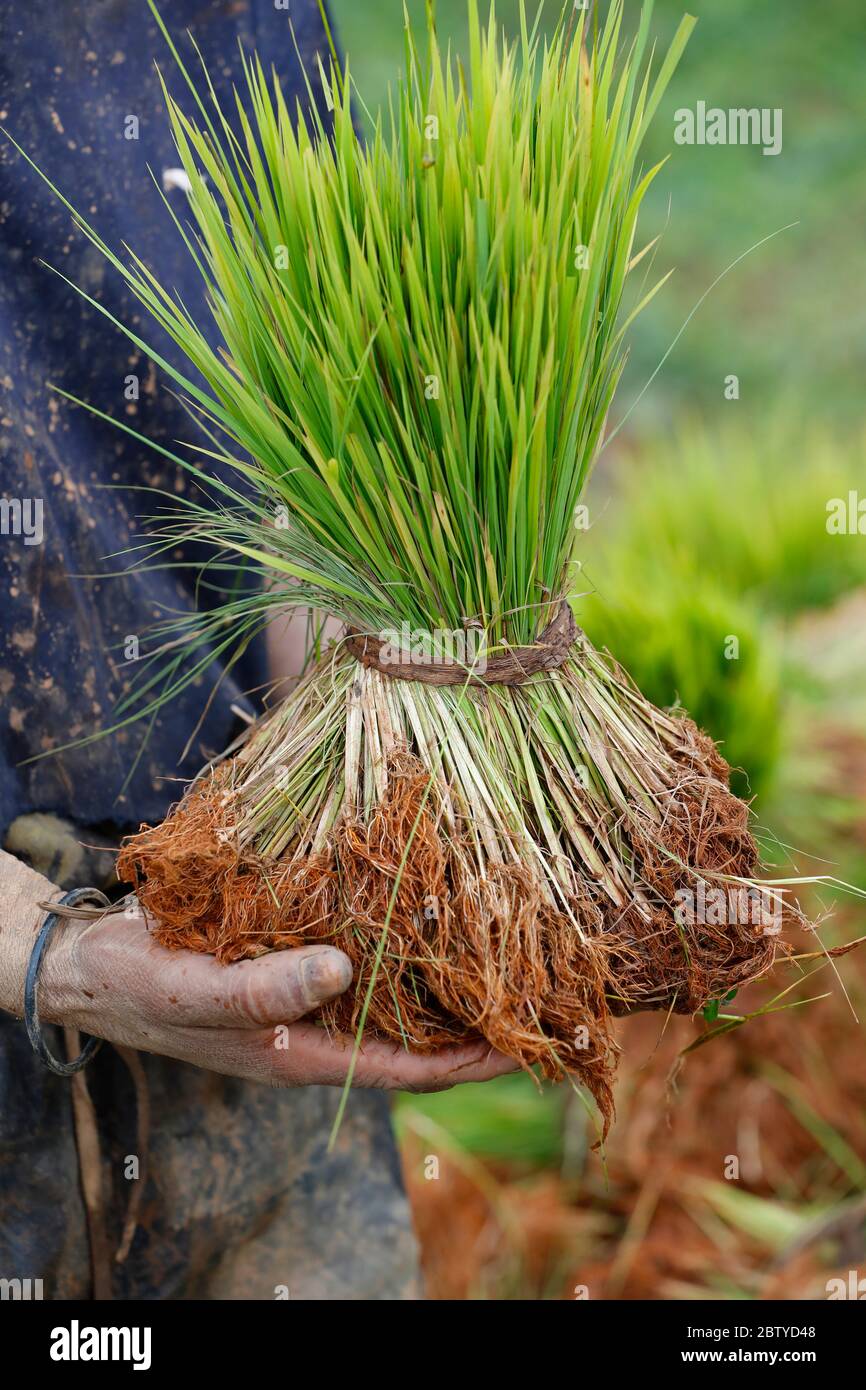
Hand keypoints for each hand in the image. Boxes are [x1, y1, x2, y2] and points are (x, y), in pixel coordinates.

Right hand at [39, 907, 514, 1091]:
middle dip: (475, 1020)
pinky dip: (402, 941)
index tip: (532, 1044)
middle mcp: (319, 1027)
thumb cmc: (145, 986)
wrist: (98, 962)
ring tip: (503, 950)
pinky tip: (428, 908)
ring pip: (396, 995)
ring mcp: (309, 993)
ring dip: (445, 979)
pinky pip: (365, 955)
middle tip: (540, 992)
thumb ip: (267, 988)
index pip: (410, 1068)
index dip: (473, 1060)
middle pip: (415, 1034)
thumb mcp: (200, 992)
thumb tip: (345, 970)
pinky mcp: (295, 956)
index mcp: (305, 1053)